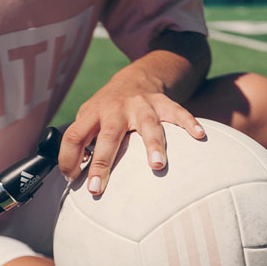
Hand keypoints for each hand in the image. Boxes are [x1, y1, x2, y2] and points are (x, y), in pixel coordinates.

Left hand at [58, 79, 204, 194]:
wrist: (135, 78)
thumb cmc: (106, 110)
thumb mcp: (87, 118)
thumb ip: (81, 142)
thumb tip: (74, 176)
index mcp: (92, 114)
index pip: (74, 136)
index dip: (68, 158)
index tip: (72, 180)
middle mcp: (115, 109)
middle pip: (108, 135)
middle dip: (102, 163)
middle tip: (96, 187)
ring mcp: (141, 105)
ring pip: (148, 124)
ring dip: (153, 144)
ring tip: (157, 165)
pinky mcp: (163, 103)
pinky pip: (178, 112)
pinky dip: (189, 123)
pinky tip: (198, 136)